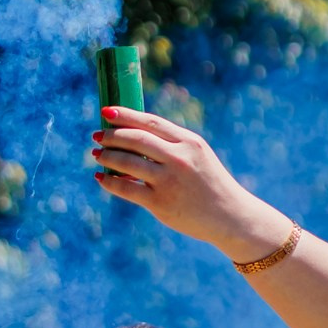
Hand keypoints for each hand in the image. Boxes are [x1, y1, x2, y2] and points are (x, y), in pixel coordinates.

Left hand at [91, 108, 272, 253]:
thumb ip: (172, 144)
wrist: (230, 216)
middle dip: (111, 135)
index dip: (126, 115)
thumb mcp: (198, 155)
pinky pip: (126, 188)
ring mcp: (168, 181)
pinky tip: (101, 177)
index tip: (107, 111)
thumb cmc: (210, 184)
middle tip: (97, 135)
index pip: (151, 122)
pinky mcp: (160, 203)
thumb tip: (133, 135)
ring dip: (107, 156)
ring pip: (127, 162)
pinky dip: (109, 181)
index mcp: (189, 142)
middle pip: (136, 139)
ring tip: (96, 154)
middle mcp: (178, 158)